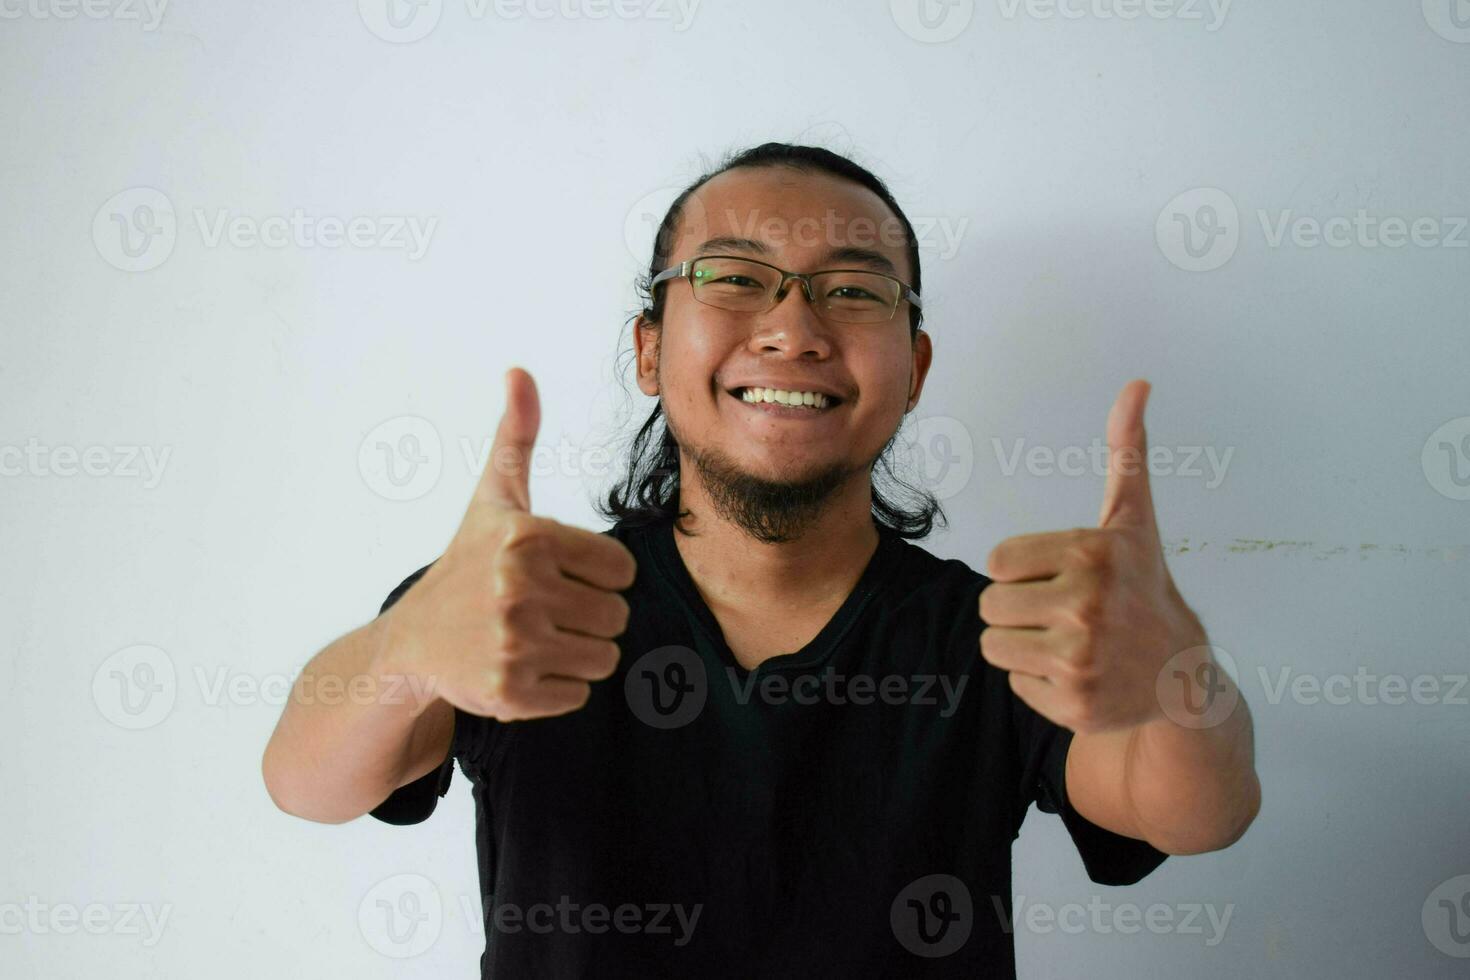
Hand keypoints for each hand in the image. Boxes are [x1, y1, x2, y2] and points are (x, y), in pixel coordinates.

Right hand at [386, 367, 637, 720]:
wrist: (411, 642)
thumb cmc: (467, 564)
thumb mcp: (492, 498)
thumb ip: (516, 436)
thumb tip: (519, 371)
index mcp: (527, 536)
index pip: (621, 568)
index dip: (597, 574)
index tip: (559, 574)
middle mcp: (519, 587)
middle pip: (617, 615)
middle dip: (589, 616)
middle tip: (544, 611)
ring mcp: (513, 643)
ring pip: (605, 656)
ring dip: (579, 652)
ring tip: (536, 638)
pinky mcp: (510, 693)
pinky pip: (578, 694)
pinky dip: (558, 687)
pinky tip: (521, 667)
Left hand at [978, 380, 1208, 732]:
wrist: (1181, 673)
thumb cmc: (1143, 587)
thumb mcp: (1133, 520)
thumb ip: (1127, 452)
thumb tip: (1137, 384)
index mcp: (1091, 554)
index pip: (997, 563)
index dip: (1022, 571)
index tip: (1061, 577)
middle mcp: (1087, 606)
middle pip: (990, 606)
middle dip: (1019, 610)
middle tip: (1064, 615)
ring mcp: (1082, 659)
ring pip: (994, 646)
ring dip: (1022, 646)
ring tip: (1069, 642)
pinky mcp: (1075, 704)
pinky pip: (1015, 684)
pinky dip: (1038, 684)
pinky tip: (1079, 675)